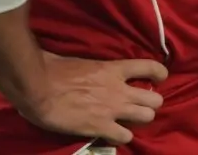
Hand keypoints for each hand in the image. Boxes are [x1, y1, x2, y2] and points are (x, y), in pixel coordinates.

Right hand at [17, 52, 167, 143]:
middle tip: (139, 105)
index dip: (159, 74)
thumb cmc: (52, 69)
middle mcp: (119, 89)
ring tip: (129, 121)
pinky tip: (111, 134)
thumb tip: (89, 68)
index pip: (149, 67)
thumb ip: (95, 67)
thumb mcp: (82, 62)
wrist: (38, 87)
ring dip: (140, 120)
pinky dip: (120, 136)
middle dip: (151, 103)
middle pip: (156, 99)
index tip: (157, 78)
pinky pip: (125, 136)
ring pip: (147, 117)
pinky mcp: (101, 127)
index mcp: (113, 69)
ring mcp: (112, 110)